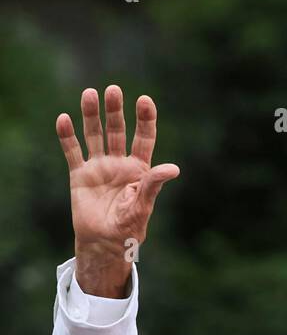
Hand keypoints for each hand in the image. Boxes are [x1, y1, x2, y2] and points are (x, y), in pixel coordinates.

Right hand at [56, 85, 178, 294]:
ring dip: (91, 115)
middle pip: (117, 130)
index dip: (145, 119)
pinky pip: (73, 152)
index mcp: (139, 169)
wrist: (104, 244)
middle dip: (115, 111)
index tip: (145, 100)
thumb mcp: (143, 206)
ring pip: (94, 135)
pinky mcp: (80, 175)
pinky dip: (67, 136)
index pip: (144, 138)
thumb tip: (173, 168)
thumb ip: (153, 185)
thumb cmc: (129, 228)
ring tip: (89, 93)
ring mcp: (99, 167)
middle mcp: (119, 163)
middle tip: (114, 90)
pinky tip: (64, 119)